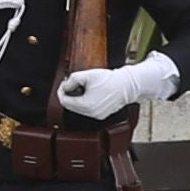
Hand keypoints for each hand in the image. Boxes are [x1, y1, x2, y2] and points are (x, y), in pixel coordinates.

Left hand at [54, 56, 175, 124]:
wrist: (128, 85)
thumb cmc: (110, 79)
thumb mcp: (86, 75)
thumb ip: (71, 80)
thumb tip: (64, 87)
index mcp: (86, 105)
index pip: (64, 101)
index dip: (61, 91)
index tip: (64, 84)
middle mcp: (91, 113)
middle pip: (70, 106)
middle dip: (68, 95)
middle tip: (71, 84)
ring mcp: (97, 116)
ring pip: (78, 109)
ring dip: (76, 99)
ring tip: (82, 88)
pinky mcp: (102, 115)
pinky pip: (87, 110)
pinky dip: (84, 103)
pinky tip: (90, 93)